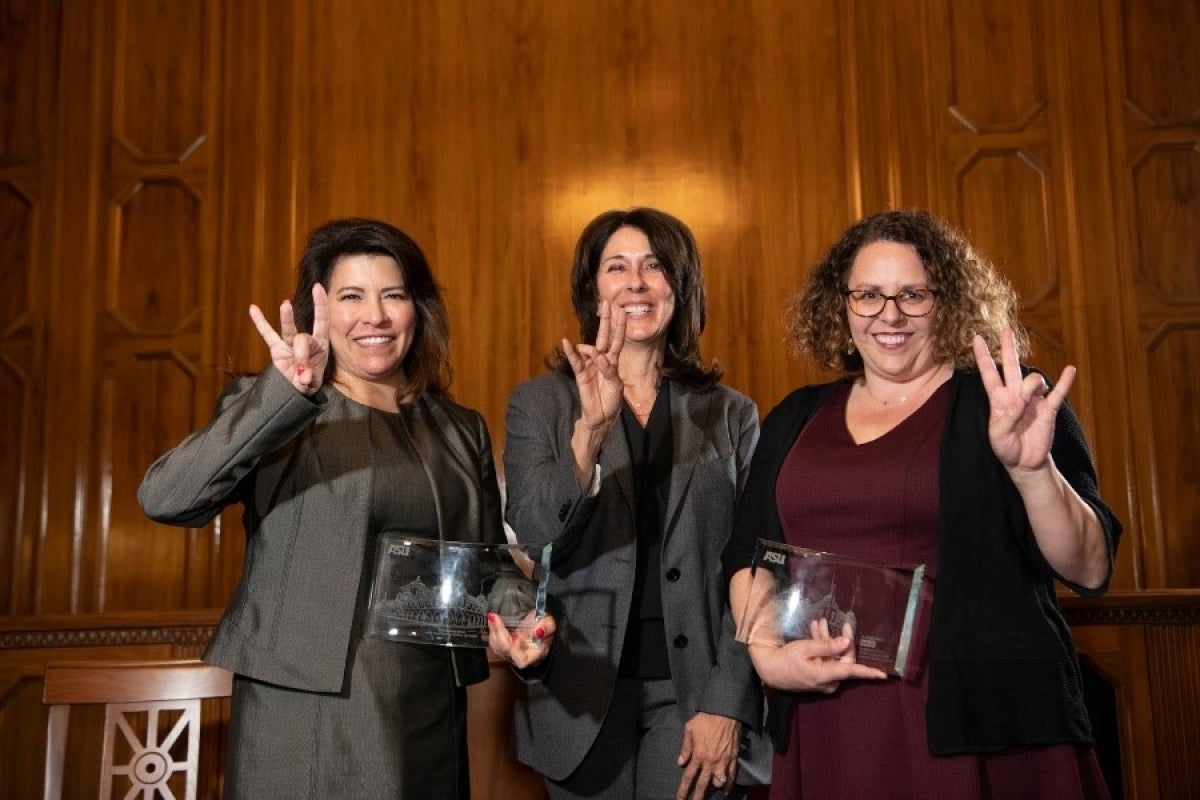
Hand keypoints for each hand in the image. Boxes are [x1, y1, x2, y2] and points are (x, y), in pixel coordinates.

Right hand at [249, 283, 329, 394]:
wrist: (297, 390)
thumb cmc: (309, 382)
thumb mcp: (312, 384)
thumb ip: (308, 380)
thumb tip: (302, 377)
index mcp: (320, 346)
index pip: (322, 321)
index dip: (320, 305)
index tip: (317, 287)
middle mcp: (306, 341)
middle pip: (303, 337)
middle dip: (302, 353)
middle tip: (302, 367)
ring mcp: (290, 343)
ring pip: (288, 331)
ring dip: (287, 321)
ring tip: (286, 306)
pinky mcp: (276, 348)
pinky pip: (267, 334)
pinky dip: (260, 322)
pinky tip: (253, 309)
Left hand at [486, 611, 554, 669]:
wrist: (538, 621)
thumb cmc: (544, 624)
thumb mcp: (550, 622)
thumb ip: (546, 627)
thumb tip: (537, 632)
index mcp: (535, 654)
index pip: (522, 661)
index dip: (516, 651)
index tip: (517, 637)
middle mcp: (521, 656)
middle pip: (506, 653)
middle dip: (501, 635)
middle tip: (496, 618)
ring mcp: (511, 652)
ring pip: (498, 648)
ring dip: (494, 632)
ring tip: (493, 617)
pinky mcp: (504, 646)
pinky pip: (495, 642)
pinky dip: (492, 631)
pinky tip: (493, 620)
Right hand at [562, 300, 625, 433]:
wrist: (601, 416)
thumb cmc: (611, 400)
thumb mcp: (616, 385)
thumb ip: (609, 370)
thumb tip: (598, 356)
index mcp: (613, 361)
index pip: (616, 340)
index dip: (619, 326)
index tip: (622, 311)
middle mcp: (601, 359)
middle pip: (603, 336)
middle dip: (606, 320)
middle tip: (606, 303)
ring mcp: (590, 365)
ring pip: (589, 349)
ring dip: (592, 351)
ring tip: (597, 362)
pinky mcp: (581, 374)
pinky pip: (575, 360)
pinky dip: (571, 352)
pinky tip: (566, 342)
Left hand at [676, 713, 740, 798]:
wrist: (725, 712)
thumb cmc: (705, 719)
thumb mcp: (689, 729)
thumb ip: (685, 747)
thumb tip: (680, 762)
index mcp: (698, 755)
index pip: (688, 776)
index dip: (683, 790)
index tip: (680, 799)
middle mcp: (710, 762)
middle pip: (702, 784)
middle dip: (697, 797)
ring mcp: (723, 762)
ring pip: (718, 782)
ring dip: (714, 787)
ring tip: (712, 791)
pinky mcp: (733, 759)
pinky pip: (732, 776)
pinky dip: (729, 784)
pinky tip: (726, 790)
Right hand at [748, 632, 886, 693]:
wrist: (769, 671)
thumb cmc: (786, 660)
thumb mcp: (806, 649)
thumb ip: (828, 646)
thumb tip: (847, 642)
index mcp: (826, 675)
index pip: (852, 671)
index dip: (868, 672)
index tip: (883, 675)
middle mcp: (828, 681)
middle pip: (843, 659)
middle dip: (838, 640)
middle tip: (832, 622)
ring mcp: (823, 681)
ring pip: (833, 658)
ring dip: (827, 641)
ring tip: (818, 624)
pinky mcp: (818, 678)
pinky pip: (826, 662)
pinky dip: (822, 648)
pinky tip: (814, 631)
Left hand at [972, 329, 1073, 473]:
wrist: (1024, 462)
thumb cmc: (1006, 448)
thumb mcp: (998, 436)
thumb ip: (1006, 417)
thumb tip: (1021, 400)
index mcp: (998, 400)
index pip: (989, 374)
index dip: (983, 357)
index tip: (975, 338)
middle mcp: (1015, 395)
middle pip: (1011, 366)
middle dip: (1008, 348)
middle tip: (1006, 330)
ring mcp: (1033, 400)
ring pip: (1033, 380)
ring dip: (1032, 386)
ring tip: (1028, 402)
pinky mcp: (1048, 409)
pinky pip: (1058, 393)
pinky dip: (1065, 382)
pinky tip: (1070, 369)